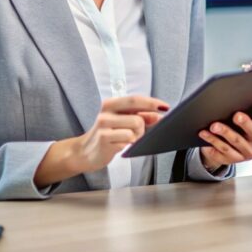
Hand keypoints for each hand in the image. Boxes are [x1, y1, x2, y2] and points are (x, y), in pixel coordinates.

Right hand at [35, 95, 167, 187]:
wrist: (84, 152)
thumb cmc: (107, 134)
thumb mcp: (122, 121)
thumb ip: (140, 116)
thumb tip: (158, 115)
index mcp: (110, 104)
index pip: (135, 99)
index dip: (152, 103)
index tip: (166, 107)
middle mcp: (105, 113)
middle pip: (138, 116)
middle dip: (145, 125)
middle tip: (142, 130)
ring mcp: (103, 127)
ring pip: (135, 129)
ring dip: (137, 136)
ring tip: (129, 139)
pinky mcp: (104, 140)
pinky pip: (128, 140)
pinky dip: (130, 144)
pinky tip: (122, 145)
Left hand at [198, 101, 251, 172]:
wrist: (225, 151)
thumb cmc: (234, 130)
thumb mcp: (240, 121)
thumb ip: (242, 111)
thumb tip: (234, 98)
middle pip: (251, 132)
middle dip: (244, 123)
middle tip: (237, 116)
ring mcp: (243, 153)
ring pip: (234, 142)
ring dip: (224, 133)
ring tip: (214, 126)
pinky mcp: (230, 160)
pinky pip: (220, 151)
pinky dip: (212, 142)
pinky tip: (205, 135)